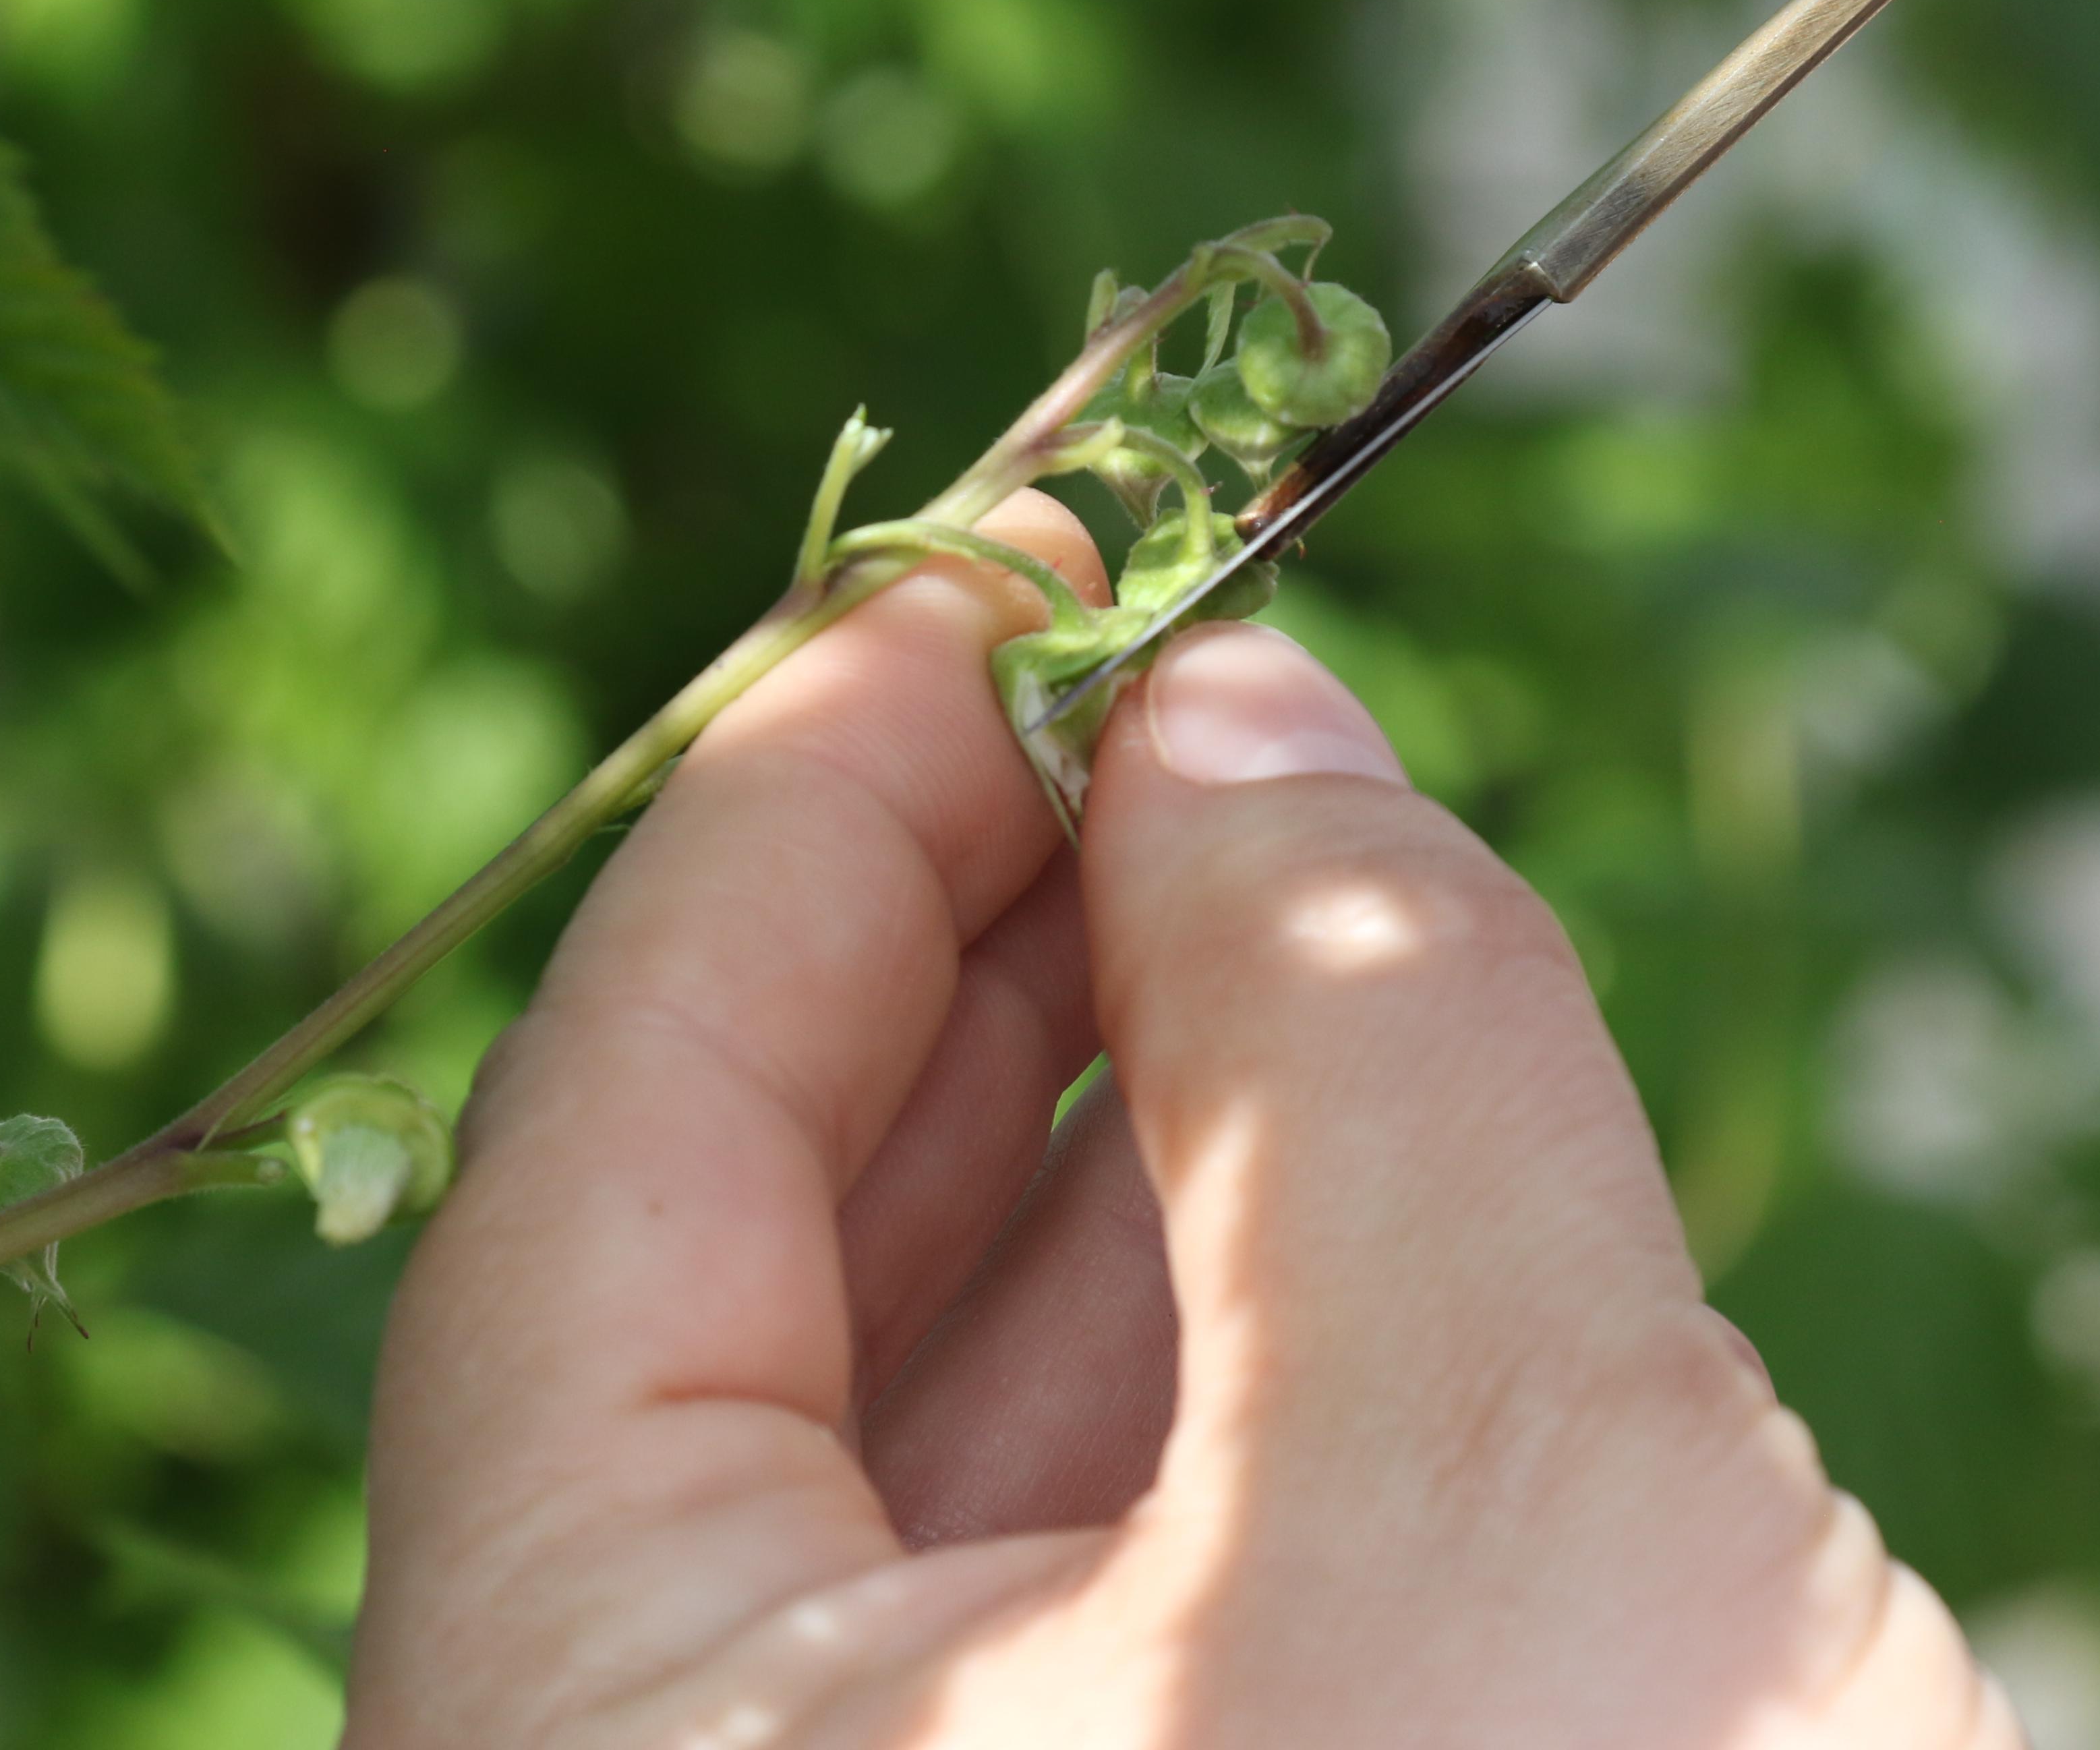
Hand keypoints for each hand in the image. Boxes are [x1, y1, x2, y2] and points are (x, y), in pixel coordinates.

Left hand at [347, 494, 2008, 1747]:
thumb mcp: (1499, 1495)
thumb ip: (1357, 1051)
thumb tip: (1253, 713)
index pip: (599, 1180)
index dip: (791, 825)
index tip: (990, 575)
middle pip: (764, 1268)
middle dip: (974, 934)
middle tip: (1161, 662)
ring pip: (969, 1391)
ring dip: (1132, 1090)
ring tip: (1274, 830)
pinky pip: (1141, 1524)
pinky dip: (1249, 1292)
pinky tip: (1356, 1109)